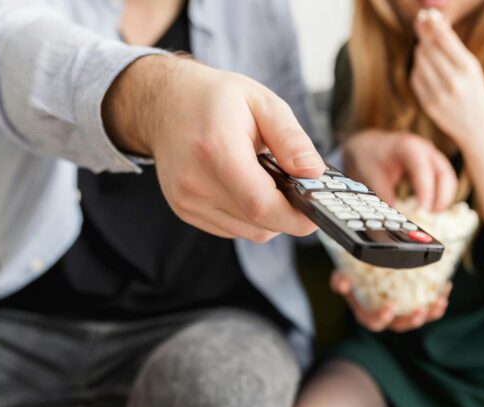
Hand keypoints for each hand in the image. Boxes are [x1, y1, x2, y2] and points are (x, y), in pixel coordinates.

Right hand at [103, 56, 324, 241]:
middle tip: (301, 189)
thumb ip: (290, 138)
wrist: (164, 102)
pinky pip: (232, 228)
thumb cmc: (215, 98)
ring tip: (269, 180)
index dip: (296, 216)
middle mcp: (195, 181)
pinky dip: (249, 215)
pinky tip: (248, 186)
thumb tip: (314, 172)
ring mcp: (186, 200)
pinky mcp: (185, 210)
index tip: (318, 211)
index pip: (261, 204)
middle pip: (258, 223)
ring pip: (248, 231)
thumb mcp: (262, 102)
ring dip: (269, 215)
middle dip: (288, 213)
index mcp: (216, 149)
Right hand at [331, 271, 451, 332]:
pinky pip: (428, 307)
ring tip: (440, 302)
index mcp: (367, 313)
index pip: (374, 322)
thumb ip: (340, 279)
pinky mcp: (414, 304)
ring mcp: (401, 312)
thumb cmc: (353, 274)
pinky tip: (446, 287)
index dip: (382, 318)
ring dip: (430, 313)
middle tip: (421, 311)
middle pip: (400, 326)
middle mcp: (386, 317)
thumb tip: (341, 285)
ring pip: (417, 318)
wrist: (366, 268)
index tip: (391, 308)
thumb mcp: (343, 274)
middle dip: (412, 321)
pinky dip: (438, 299)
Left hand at [343, 129, 456, 211]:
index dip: (426, 191)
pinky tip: (430, 209)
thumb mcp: (371, 174)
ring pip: (449, 179)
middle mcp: (426, 150)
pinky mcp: (434, 166)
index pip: (423, 169)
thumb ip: (383, 194)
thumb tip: (394, 217)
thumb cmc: (370, 156)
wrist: (370, 144)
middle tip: (430, 217)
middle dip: (442, 198)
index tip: (424, 211)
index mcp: (409, 146)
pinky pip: (445, 182)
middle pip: (445, 174)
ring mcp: (433, 157)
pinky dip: (441, 197)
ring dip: (444, 199)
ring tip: (430, 216)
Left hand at [411, 9, 483, 145]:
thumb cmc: (476, 92)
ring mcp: (439, 95)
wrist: (478, 128)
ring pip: (420, 61)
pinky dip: (419, 68)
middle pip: (429, 48)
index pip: (444, 39)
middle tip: (420, 22)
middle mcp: (453, 82)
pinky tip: (425, 66)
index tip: (427, 15)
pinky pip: (416, 78)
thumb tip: (435, 21)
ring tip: (427, 47)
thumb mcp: (472, 68)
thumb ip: (453, 47)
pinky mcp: (428, 105)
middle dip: (424, 33)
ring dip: (421, 50)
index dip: (433, 24)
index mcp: (468, 69)